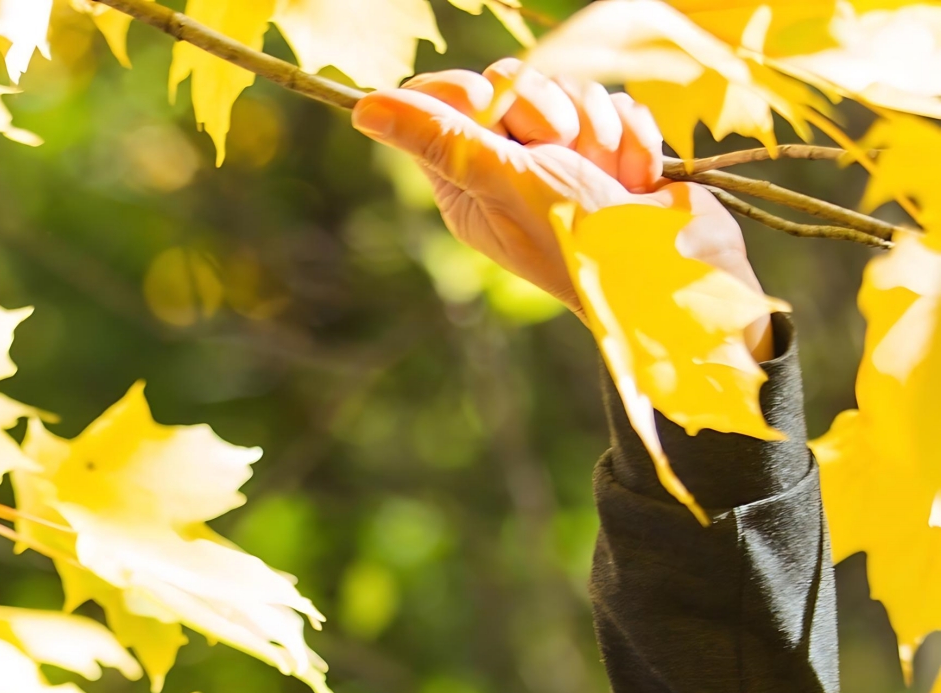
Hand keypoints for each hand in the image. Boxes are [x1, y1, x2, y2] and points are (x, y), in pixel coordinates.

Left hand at [352, 61, 772, 360]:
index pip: (445, 100)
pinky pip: (617, 103)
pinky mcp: (612, 150)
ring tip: (604, 177)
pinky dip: (631, 138)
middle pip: (513, 82)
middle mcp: (509, 169)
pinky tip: (635, 180)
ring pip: (571, 86)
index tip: (492, 108)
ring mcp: (564, 159)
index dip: (472, 92)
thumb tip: (362, 108)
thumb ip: (440, 137)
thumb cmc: (577, 235)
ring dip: (596, 127)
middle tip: (560, 154)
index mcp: (466, 183)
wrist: (671, 269)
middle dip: (546, 110)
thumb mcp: (502, 179)